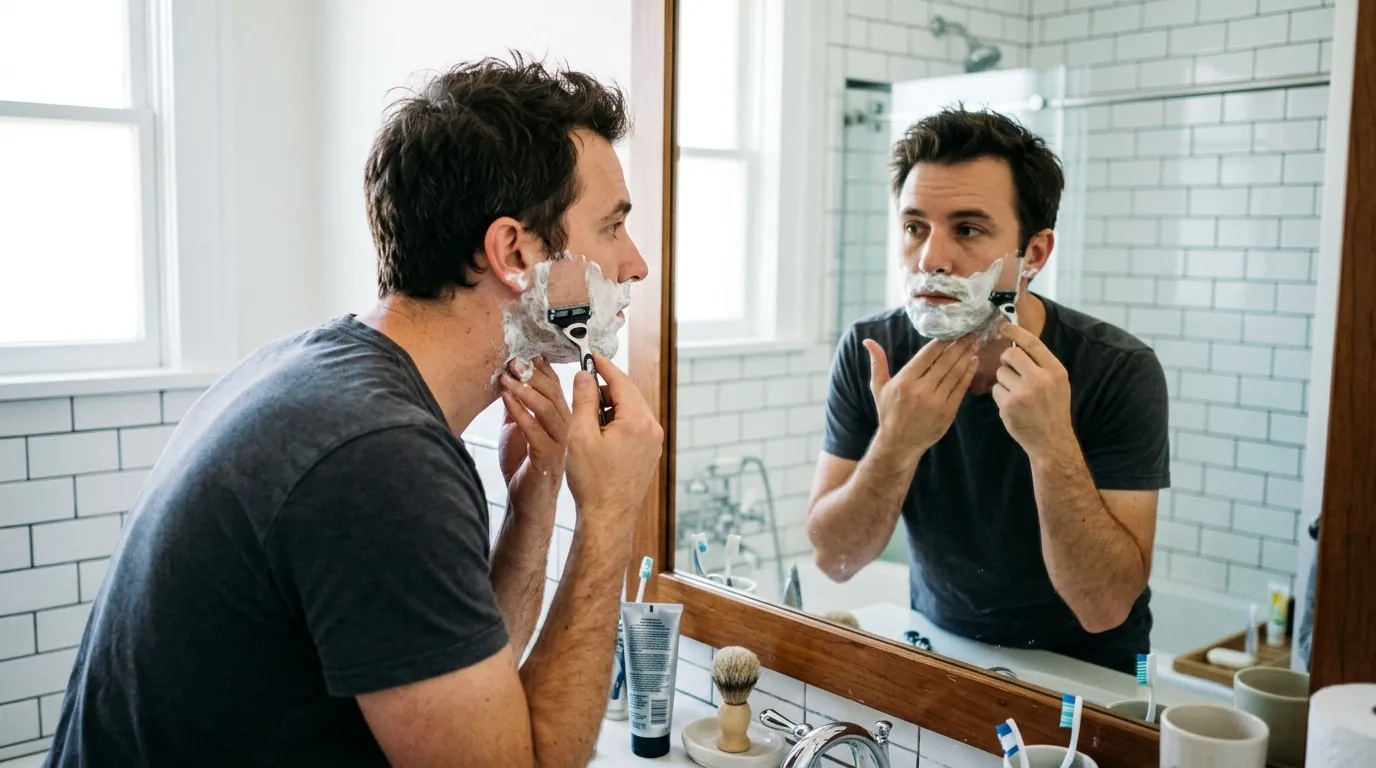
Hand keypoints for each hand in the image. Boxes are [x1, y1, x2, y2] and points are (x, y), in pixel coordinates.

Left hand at [499, 357, 570, 496]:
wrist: (527, 502)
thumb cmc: (524, 465)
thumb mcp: (518, 428)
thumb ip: (516, 406)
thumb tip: (508, 378)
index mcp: (561, 417)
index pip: (555, 385)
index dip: (541, 368)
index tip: (524, 352)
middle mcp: (567, 427)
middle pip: (554, 392)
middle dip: (532, 374)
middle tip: (513, 360)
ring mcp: (560, 442)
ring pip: (546, 408)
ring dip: (524, 390)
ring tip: (506, 377)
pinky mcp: (549, 456)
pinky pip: (535, 429)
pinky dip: (519, 412)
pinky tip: (506, 399)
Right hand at [564, 353, 663, 529]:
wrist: (607, 519)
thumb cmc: (592, 482)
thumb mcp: (580, 435)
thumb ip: (584, 400)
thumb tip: (584, 376)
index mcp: (637, 421)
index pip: (621, 381)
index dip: (603, 366)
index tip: (590, 356)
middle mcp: (652, 429)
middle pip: (629, 394)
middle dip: (606, 387)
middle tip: (583, 387)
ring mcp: (653, 443)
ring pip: (631, 411)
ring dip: (610, 406)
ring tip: (586, 417)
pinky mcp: (650, 454)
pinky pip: (634, 427)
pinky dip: (617, 422)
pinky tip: (598, 433)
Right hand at [863, 335, 978, 456]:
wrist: (899, 443)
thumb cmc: (888, 412)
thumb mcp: (879, 387)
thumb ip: (877, 362)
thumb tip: (868, 341)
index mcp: (905, 381)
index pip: (928, 354)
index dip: (942, 341)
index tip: (953, 330)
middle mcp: (921, 390)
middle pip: (945, 361)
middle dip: (960, 345)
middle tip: (971, 333)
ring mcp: (936, 402)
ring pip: (955, 373)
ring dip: (967, 356)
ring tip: (975, 344)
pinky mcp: (948, 412)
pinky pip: (961, 388)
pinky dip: (968, 374)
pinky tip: (973, 362)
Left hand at [992, 323, 1074, 453]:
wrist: (1052, 440)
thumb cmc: (1053, 409)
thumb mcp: (1057, 382)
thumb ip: (1042, 364)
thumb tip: (1019, 342)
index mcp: (1055, 371)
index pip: (1032, 343)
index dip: (1015, 332)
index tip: (1003, 325)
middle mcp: (1040, 379)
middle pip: (1010, 354)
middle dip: (1006, 359)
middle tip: (1012, 369)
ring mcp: (1023, 393)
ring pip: (1000, 372)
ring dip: (1004, 380)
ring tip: (1017, 394)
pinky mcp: (1008, 405)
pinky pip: (996, 389)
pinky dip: (1001, 395)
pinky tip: (1012, 405)